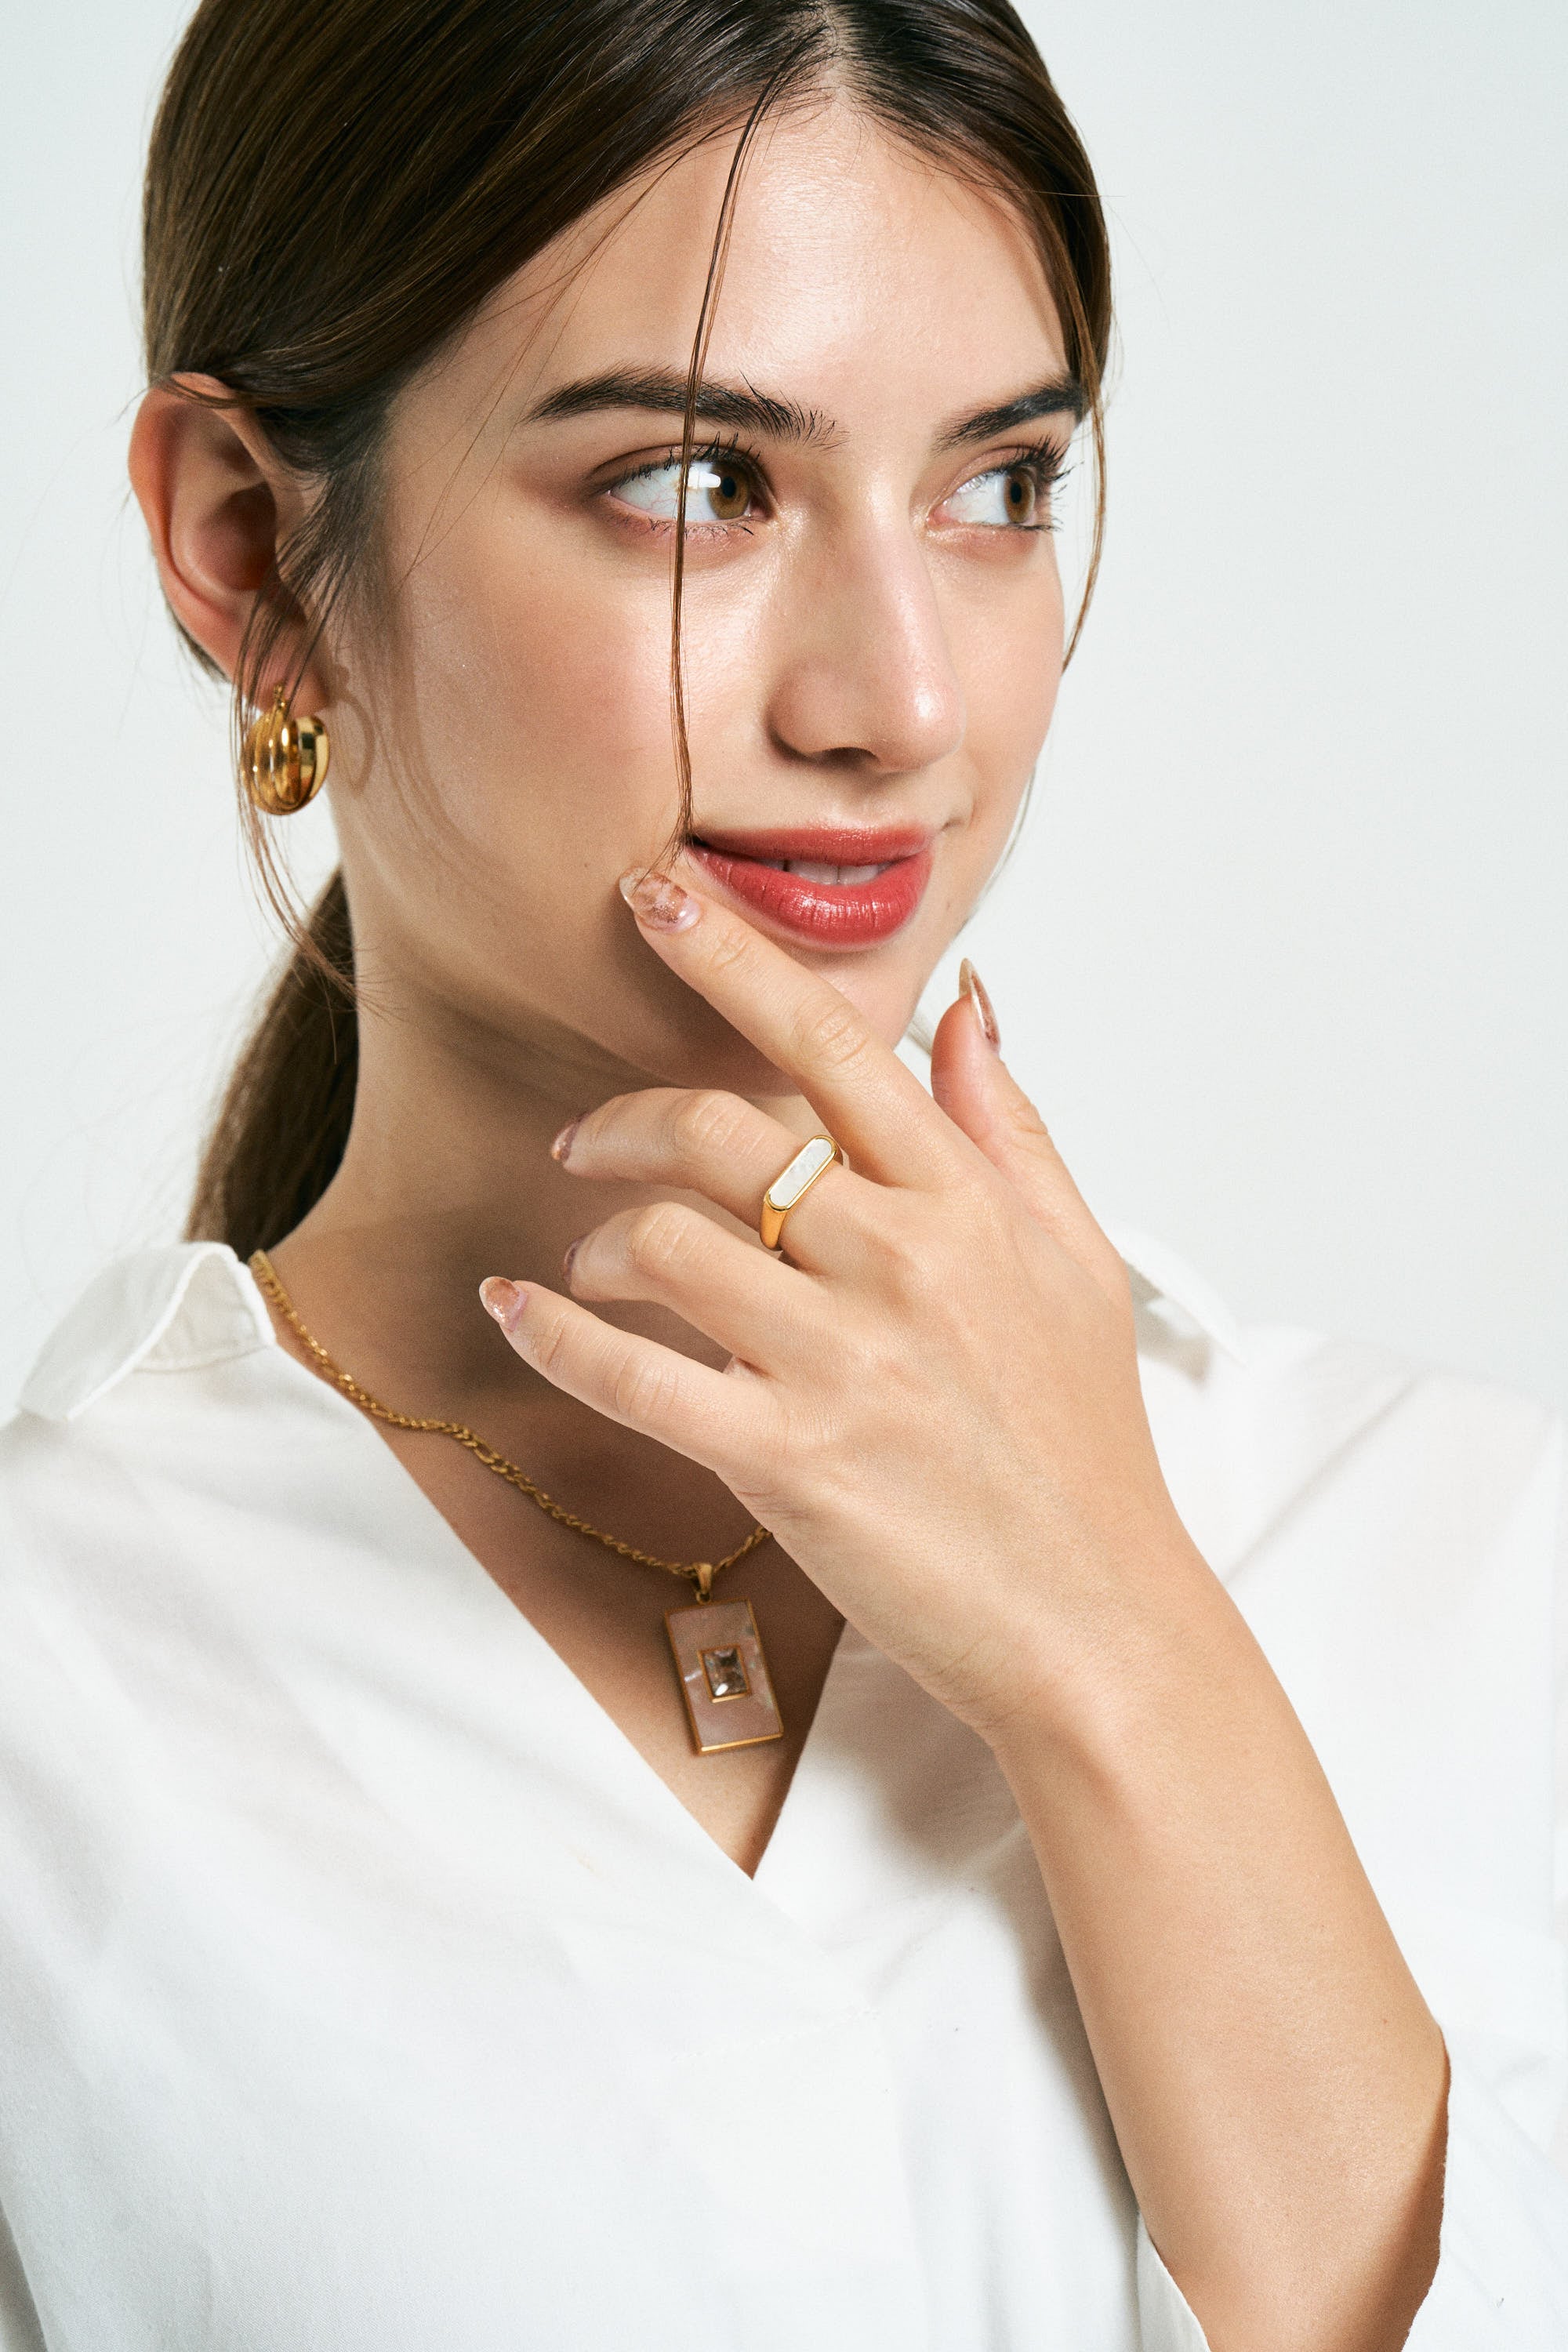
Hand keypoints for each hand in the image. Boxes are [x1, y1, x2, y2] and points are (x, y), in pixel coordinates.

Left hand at [482, 868, 1203, 1744]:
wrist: (1097, 1621)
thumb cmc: (1085, 1448)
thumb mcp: (1079, 1264)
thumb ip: (1010, 1125)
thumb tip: (967, 1002)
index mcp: (966, 1202)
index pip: (830, 1041)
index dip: (728, 954)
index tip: (653, 893)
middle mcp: (901, 1261)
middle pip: (716, 1130)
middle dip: (621, 1119)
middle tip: (580, 1138)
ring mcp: (843, 1361)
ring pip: (662, 1242)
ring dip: (592, 1241)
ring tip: (584, 1267)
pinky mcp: (790, 1461)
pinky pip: (633, 1375)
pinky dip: (555, 1339)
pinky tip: (519, 1315)